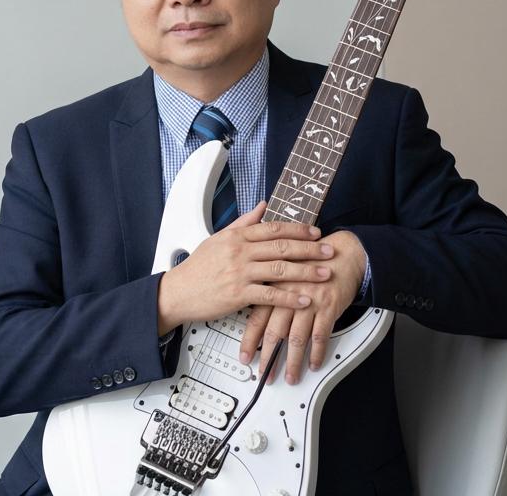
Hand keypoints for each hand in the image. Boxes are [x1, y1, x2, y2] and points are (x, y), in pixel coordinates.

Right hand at [157, 202, 335, 334]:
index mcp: (236, 236)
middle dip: (310, 248)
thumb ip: (243, 222)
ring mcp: (239, 273)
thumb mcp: (218, 238)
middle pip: (282, 247)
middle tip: (329, 250)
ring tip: (324, 274)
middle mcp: (239, 252)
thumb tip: (263, 206)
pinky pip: (269, 295)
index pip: (273, 228)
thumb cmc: (198, 266)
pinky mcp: (238, 294)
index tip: (315, 232)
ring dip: (306, 272)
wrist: (178, 291)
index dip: (297, 229)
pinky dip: (290, 298)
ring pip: (280, 269)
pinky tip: (305, 299)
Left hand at [238, 230, 366, 383]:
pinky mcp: (329, 307)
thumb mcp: (284, 271)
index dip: (250, 340)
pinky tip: (314, 363)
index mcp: (275, 286)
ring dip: (294, 361)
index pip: (257, 317)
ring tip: (291, 376)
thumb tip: (253, 311)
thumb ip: (268, 289)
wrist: (341, 253)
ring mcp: (310, 301)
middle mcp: (289, 295)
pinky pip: (321, 335)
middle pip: (275, 332)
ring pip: (298, 338)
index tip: (244, 357)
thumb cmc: (312, 262)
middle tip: (264, 375)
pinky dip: (317, 352)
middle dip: (269, 358)